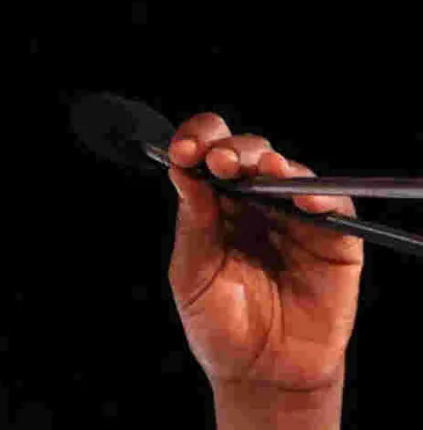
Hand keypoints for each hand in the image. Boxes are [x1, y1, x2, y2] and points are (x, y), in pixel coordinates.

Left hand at [165, 113, 363, 392]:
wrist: (258, 375)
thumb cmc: (220, 325)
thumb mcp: (193, 273)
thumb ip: (194, 223)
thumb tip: (183, 170)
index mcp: (216, 206)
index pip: (209, 155)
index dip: (198, 142)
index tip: (183, 151)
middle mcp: (256, 204)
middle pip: (249, 154)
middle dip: (234, 150)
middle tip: (220, 162)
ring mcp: (295, 219)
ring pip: (291, 171)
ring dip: (274, 165)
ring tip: (262, 169)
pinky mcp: (333, 241)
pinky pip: (334, 206)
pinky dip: (321, 195)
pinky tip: (303, 198)